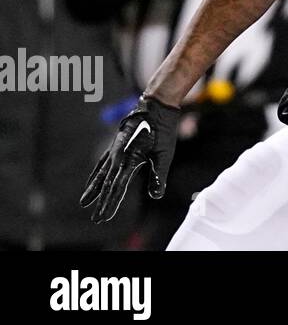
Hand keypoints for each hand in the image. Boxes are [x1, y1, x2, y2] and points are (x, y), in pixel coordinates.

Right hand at [81, 95, 181, 222]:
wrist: (156, 106)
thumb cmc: (162, 130)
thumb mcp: (164, 153)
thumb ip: (158, 175)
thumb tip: (156, 196)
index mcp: (128, 159)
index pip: (117, 187)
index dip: (110, 203)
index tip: (103, 217)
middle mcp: (118, 155)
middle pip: (107, 184)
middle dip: (101, 202)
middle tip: (95, 218)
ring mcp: (115, 149)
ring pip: (101, 173)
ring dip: (94, 189)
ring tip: (85, 201)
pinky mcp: (117, 144)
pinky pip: (103, 163)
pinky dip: (96, 173)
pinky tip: (94, 179)